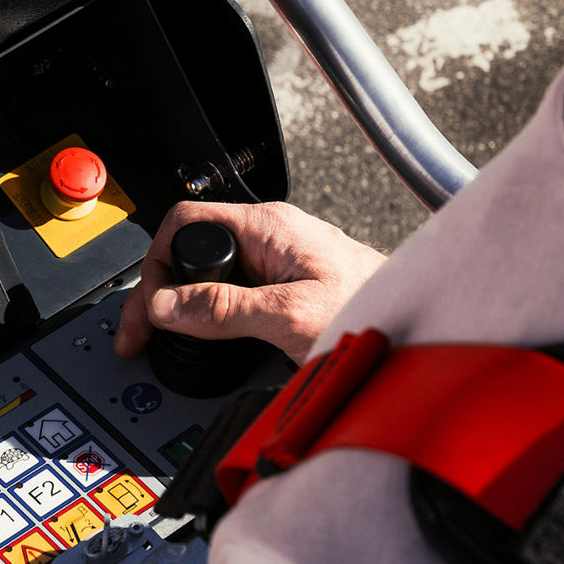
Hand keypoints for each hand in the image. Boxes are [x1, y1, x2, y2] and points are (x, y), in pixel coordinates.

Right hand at [114, 201, 385, 365]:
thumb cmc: (378, 312)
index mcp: (268, 228)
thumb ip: (224, 309)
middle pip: (189, 253)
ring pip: (206, 276)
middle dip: (157, 294)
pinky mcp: (282, 287)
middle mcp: (269, 238)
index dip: (155, 267)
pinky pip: (228, 294)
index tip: (145, 312)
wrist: (423, 337)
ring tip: (165, 340)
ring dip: (180, 308)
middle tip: (140, 335)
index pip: (183, 224)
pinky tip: (202, 339)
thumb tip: (167, 305)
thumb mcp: (290, 315)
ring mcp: (275, 262)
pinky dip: (205, 318)